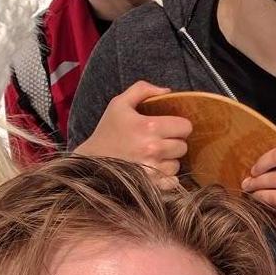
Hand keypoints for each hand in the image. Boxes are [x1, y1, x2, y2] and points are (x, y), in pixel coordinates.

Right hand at [72, 81, 191, 179]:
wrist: (90, 161)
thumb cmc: (107, 131)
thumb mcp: (119, 104)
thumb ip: (142, 90)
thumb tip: (167, 91)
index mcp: (148, 126)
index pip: (185, 126)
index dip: (179, 125)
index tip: (169, 127)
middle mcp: (153, 148)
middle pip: (183, 146)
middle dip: (174, 142)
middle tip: (160, 141)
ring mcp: (152, 169)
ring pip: (177, 163)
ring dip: (169, 160)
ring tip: (154, 156)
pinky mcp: (151, 185)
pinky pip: (172, 181)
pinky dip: (166, 177)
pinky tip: (154, 170)